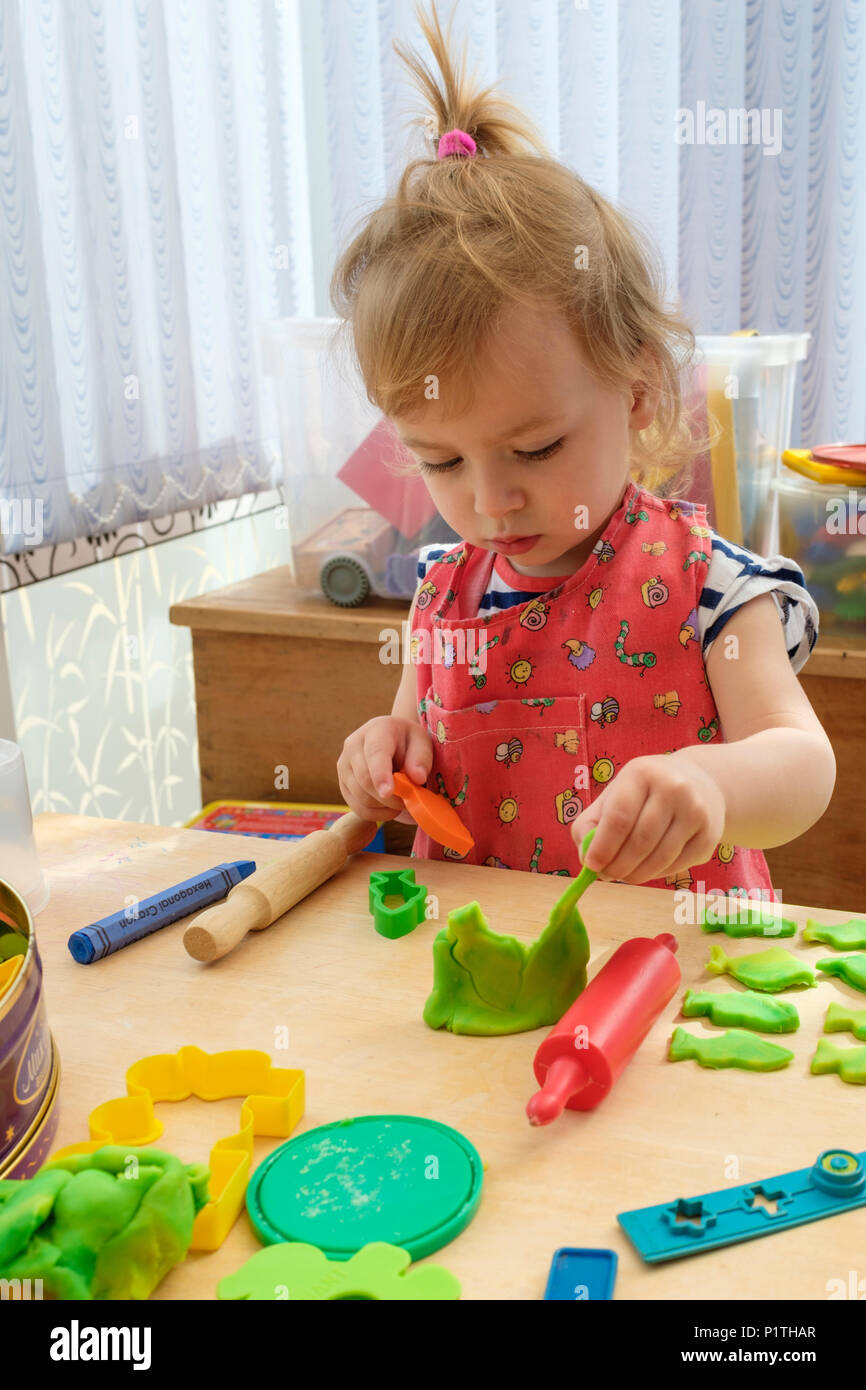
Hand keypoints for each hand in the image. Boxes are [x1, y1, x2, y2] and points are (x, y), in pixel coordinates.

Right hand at [337, 716, 432, 823]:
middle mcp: (353, 746)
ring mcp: (344, 765)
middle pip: (365, 780)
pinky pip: (357, 808)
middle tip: (409, 800)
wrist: (392, 740)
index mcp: (376, 730)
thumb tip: (417, 778)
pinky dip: (376, 814)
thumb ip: (421, 758)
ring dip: (385, 807)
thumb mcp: (422, 742)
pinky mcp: (343, 784)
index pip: (375, 754)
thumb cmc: (409, 742)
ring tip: (401, 800)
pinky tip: (390, 807)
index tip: (388, 792)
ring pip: (361, 797)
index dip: (380, 775)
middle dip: (389, 798)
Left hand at [569, 754, 726, 884]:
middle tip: (606, 876)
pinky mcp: (710, 833)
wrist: (699, 783)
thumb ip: (591, 824)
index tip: (592, 865)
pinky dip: (657, 874)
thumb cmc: (645, 793)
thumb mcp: (615, 795)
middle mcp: (673, 788)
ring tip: (623, 876)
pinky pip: (678, 864)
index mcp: (641, 773)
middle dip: (618, 866)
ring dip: (636, 874)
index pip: (619, 816)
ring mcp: (695, 810)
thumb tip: (587, 858)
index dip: (603, 846)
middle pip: (640, 840)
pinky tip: (646, 869)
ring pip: (660, 857)